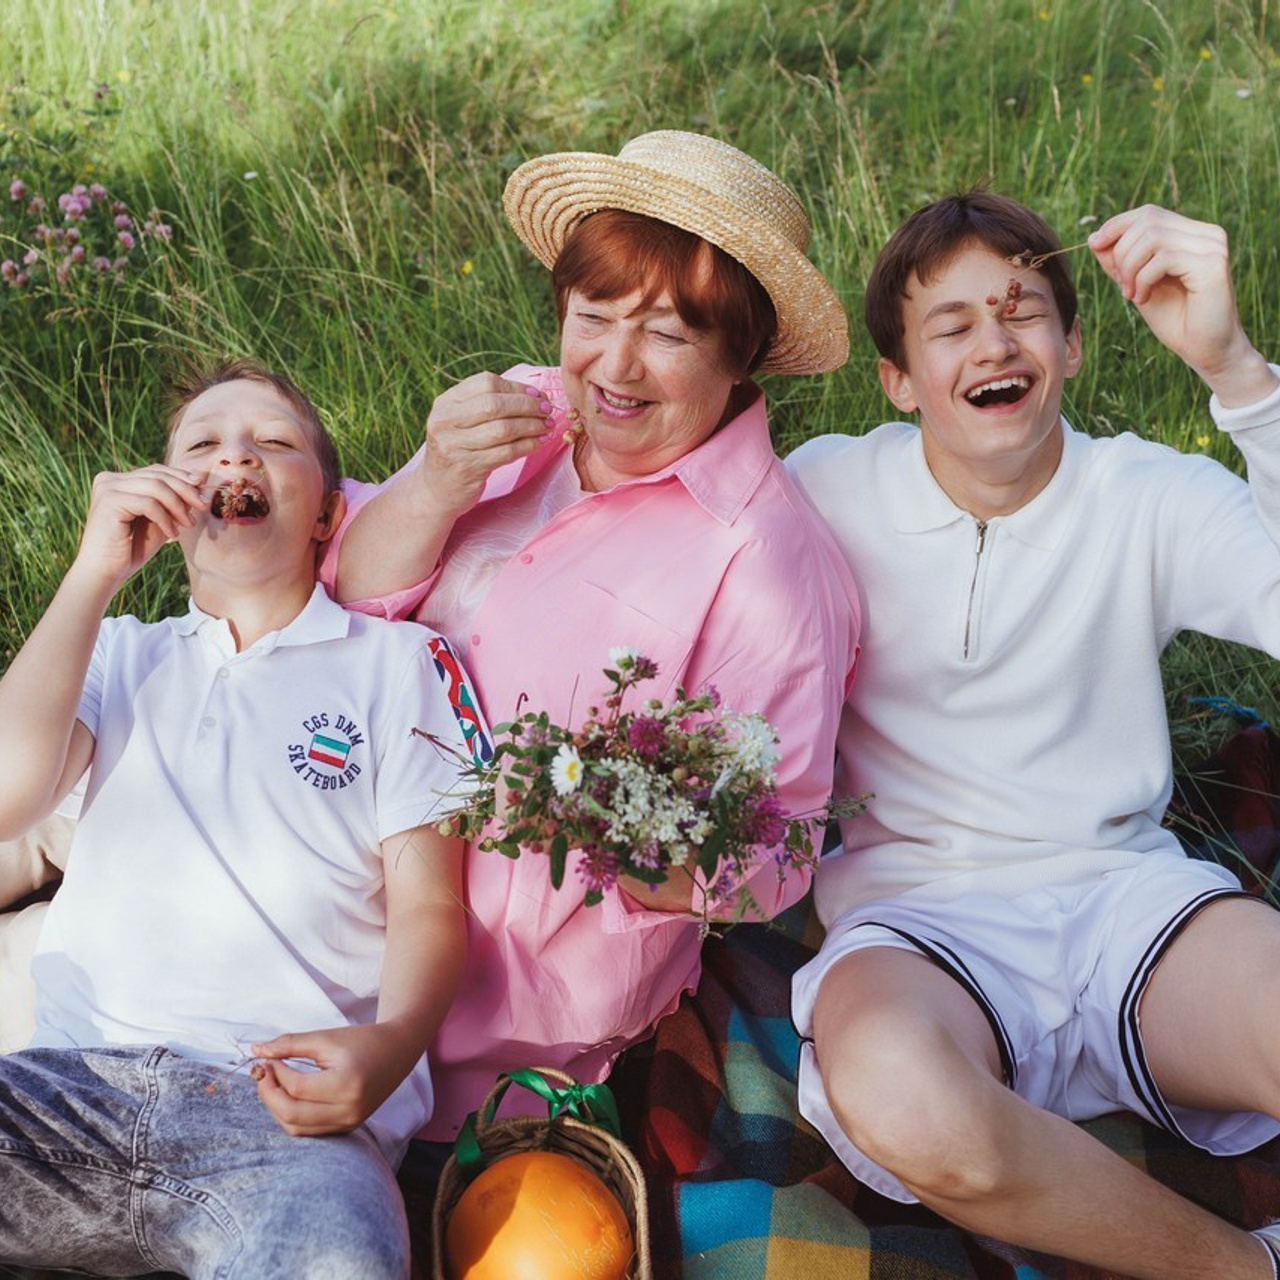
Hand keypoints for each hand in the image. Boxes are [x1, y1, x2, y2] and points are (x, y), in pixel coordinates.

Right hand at [73, 465, 206, 590]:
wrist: (105, 572)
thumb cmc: (132, 549)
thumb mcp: (160, 520)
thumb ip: (174, 502)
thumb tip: (199, 482)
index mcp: (119, 481)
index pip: (157, 471)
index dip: (183, 478)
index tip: (203, 490)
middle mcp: (110, 479)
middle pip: (158, 475)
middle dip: (186, 490)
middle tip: (204, 506)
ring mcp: (107, 488)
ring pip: (156, 487)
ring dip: (178, 506)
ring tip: (188, 524)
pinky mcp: (109, 501)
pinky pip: (149, 503)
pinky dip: (165, 519)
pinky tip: (172, 534)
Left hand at [249, 1024, 421, 1136]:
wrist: (397, 1051)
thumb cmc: (363, 1040)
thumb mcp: (326, 1038)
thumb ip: (290, 1044)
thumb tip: (257, 1050)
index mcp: (346, 1084)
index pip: (296, 1088)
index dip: (275, 1073)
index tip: (268, 1059)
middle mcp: (348, 1110)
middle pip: (291, 1115)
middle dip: (269, 1095)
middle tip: (264, 1074)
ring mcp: (348, 1123)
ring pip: (296, 1129)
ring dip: (278, 1108)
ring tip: (275, 1084)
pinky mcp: (347, 1127)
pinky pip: (309, 1131)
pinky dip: (293, 1116)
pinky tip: (290, 1096)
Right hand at [420, 372, 551, 515]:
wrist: (436, 488)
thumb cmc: (458, 449)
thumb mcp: (461, 421)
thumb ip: (487, 404)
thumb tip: (534, 394)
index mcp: (445, 402)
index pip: (486, 383)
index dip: (516, 387)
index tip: (537, 394)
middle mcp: (445, 421)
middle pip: (495, 404)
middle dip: (527, 405)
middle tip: (547, 410)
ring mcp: (454, 446)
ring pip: (503, 429)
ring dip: (531, 426)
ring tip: (547, 426)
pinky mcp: (468, 468)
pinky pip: (506, 452)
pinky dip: (528, 445)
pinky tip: (539, 442)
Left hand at [1087, 206, 1275, 406]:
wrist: (1204, 350)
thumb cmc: (1174, 319)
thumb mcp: (1137, 284)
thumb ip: (1120, 261)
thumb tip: (1095, 237)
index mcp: (1191, 233)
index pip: (1148, 213)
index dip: (1116, 225)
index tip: (1094, 245)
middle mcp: (1206, 234)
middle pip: (1147, 221)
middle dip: (1121, 253)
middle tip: (1121, 285)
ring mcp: (1213, 246)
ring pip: (1153, 237)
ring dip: (1130, 268)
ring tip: (1131, 294)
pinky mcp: (1213, 264)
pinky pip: (1163, 258)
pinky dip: (1143, 279)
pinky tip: (1143, 299)